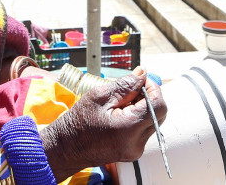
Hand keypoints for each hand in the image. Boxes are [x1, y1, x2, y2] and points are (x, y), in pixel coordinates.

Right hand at [41, 67, 166, 180]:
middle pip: (159, 114)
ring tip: (121, 103)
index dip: (153, 88)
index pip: (158, 104)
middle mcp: (136, 143)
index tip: (140, 80)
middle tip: (130, 90)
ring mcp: (136, 150)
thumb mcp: (99, 96)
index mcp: (128, 128)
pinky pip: (144, 130)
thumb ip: (125, 85)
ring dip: (143, 107)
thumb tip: (142, 74)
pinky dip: (137, 118)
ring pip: (153, 121)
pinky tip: (120, 114)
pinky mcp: (133, 152)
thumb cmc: (77, 123)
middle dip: (148, 97)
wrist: (66, 148)